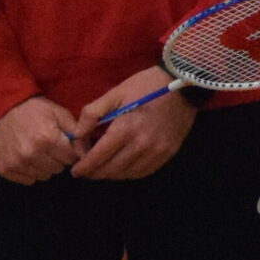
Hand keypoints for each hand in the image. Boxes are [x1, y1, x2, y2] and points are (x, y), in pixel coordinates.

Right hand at [0, 95, 83, 186]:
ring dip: (44, 166)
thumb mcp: (58, 113)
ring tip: (37, 150)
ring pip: (44, 176)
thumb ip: (76, 132)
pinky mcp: (4, 169)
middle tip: (48, 145)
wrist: (0, 108)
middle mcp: (31, 154)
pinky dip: (30, 171)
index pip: (71, 158)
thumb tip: (87, 152)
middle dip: (57, 158)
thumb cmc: (33, 110)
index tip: (63, 143)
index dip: (69, 150)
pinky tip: (26, 157)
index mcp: (47, 139)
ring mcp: (16, 163)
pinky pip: (28, 180)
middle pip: (58, 169)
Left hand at [72, 69, 197, 180]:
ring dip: (111, 175)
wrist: (183, 84)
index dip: (84, 167)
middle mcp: (141, 144)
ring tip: (102, 170)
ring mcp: (157, 151)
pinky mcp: (168, 153)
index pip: (99, 157)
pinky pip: (144, 171)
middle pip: (112, 169)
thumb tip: (77, 135)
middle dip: (95, 173)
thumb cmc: (146, 85)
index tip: (75, 171)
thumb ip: (92, 114)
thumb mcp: (116, 92)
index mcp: (126, 128)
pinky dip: (129, 173)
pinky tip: (122, 168)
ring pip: (127, 173)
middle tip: (86, 171)